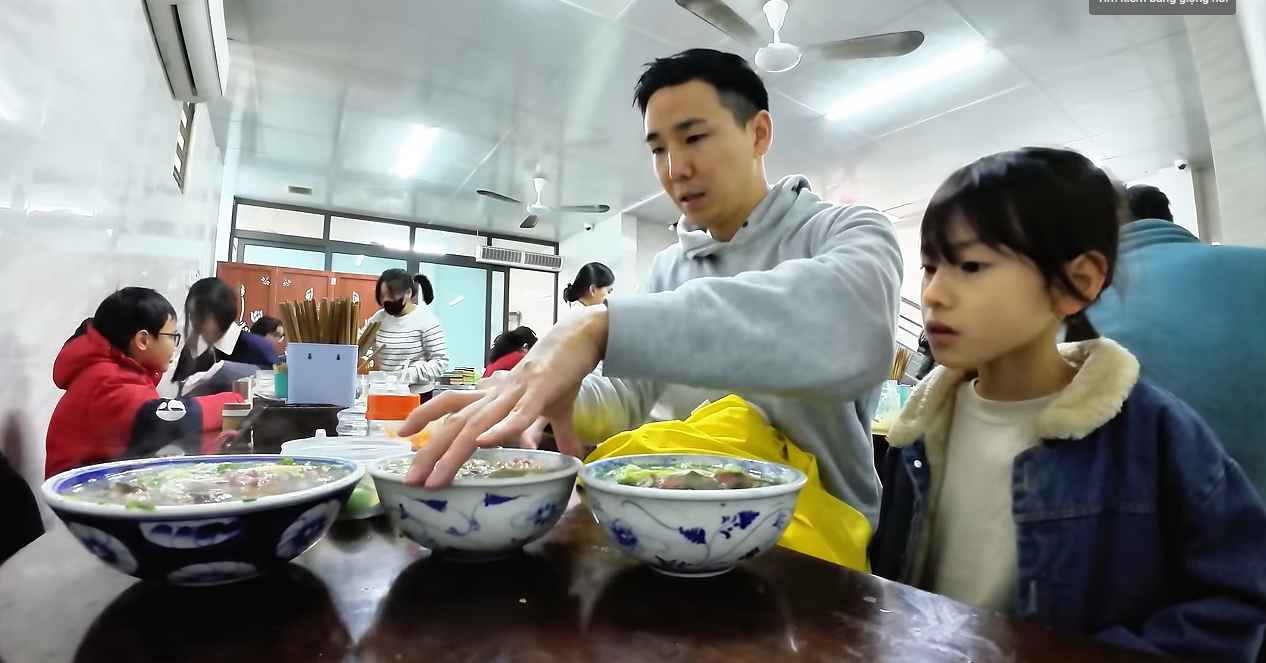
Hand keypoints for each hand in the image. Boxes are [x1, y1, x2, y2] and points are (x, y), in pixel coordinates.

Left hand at [397, 307, 607, 487]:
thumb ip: (545, 430)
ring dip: (455, 451)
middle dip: (431, 452)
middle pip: (455, 421)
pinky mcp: (541, 391)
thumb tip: (559, 457)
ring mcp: (515, 392)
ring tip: (437, 477)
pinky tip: (484, 444)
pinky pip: (519, 415)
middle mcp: (496, 393)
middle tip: (411, 479)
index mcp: (494, 394)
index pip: (451, 401)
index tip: (402, 434)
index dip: (425, 414)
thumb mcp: (549, 407)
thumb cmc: (561, 370)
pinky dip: (501, 429)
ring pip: (478, 423)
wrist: (581, 337)